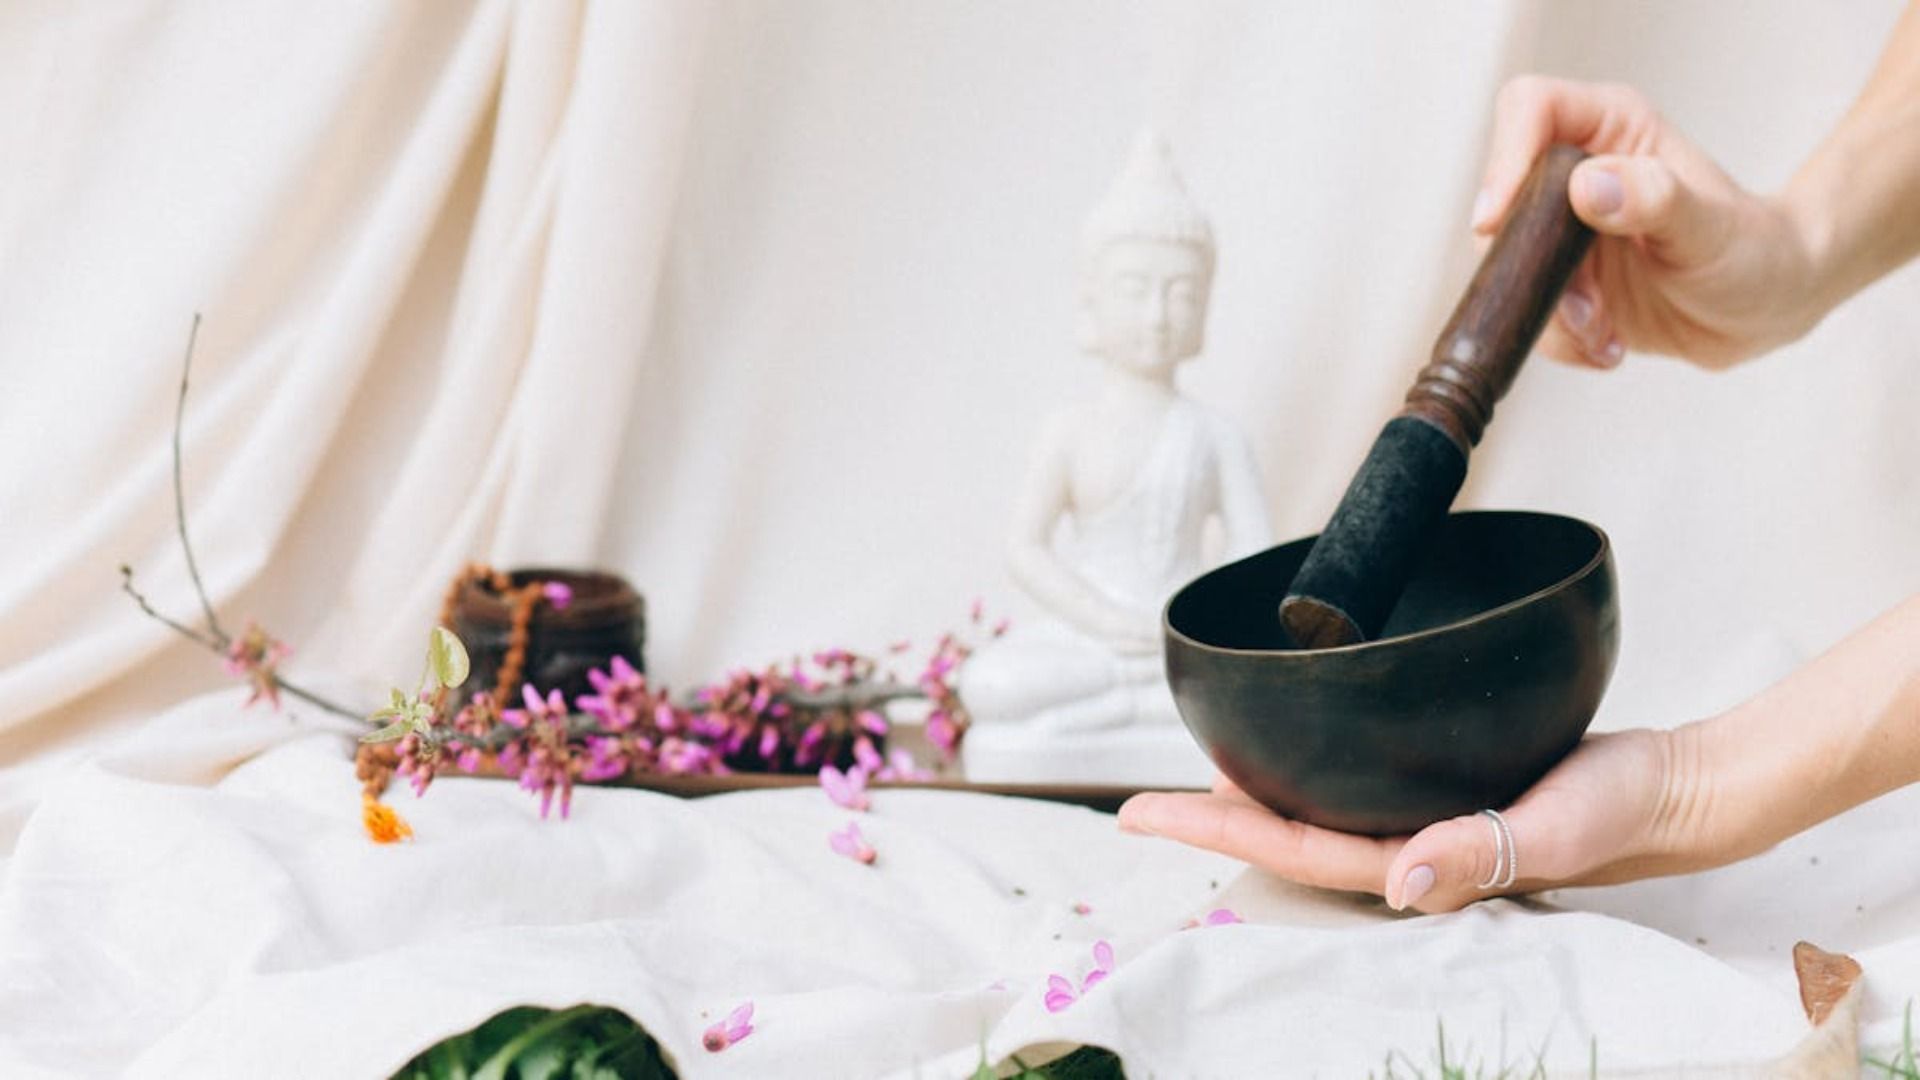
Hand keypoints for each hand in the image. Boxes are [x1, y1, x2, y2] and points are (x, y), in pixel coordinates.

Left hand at [1117, 729, 1701, 912]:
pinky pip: (1356, 787)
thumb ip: (1479, 853)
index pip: (1291, 849)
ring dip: (1254, 799)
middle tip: (1138, 805)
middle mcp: (1406, 849)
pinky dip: (1309, 771)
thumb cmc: (1618, 811)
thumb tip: (1399, 879)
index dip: (1213, 829)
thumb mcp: (1553, 829)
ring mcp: (1421, 821)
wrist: (1671, 787)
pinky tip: (1290, 753)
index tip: (1139, 812)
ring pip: (1315, 814)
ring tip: (1195, 778)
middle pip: (1285, 837)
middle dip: (1211, 821)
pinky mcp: (1443, 789)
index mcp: (1417, 865)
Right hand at [1476, 77, 1821, 370]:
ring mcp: (1563, 230)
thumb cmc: (1755, 252)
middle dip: (1532, 265)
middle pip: (1504, 200)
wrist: (1764, 308)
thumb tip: (1587, 186)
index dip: (1505, 158)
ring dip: (1552, 314)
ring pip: (1509, 266)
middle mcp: (1577, 171)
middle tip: (1586, 306)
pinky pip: (1527, 311)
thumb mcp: (1710, 227)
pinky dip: (1561, 340)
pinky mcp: (1559, 280)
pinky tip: (1607, 344)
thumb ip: (1654, 198)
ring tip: (1605, 333)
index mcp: (1611, 129)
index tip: (1499, 223)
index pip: (1531, 109)